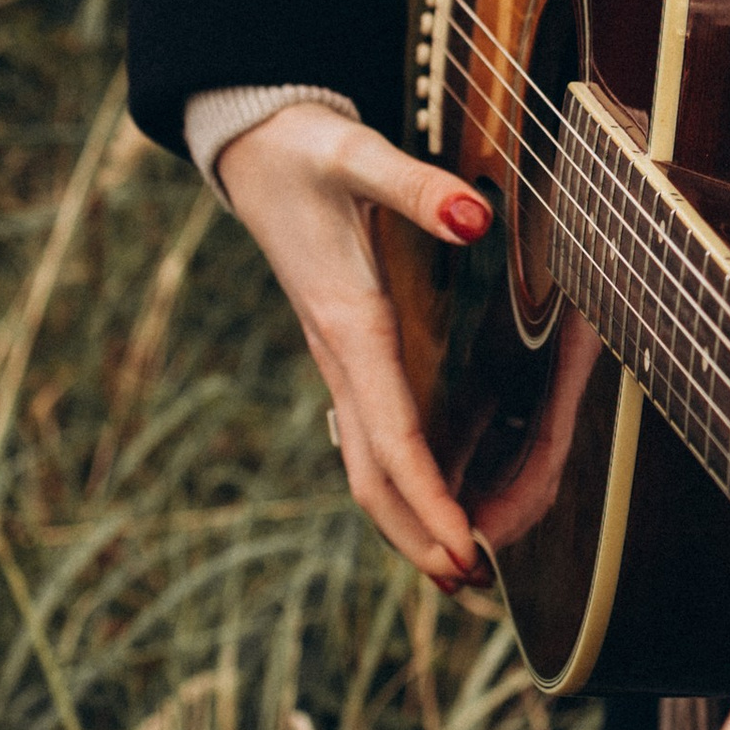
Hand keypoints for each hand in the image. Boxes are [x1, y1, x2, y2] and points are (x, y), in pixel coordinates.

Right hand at [216, 102, 489, 591]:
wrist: (253, 145)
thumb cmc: (307, 149)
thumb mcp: (357, 152)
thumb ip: (416, 184)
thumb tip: (476, 216)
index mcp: (348, 324)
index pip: (391, 435)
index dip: (427, 499)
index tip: (461, 549)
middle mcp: (338, 356)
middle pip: (370, 474)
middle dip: (415, 534)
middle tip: (469, 585)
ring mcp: (336, 359)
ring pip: (364, 463)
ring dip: (405, 519)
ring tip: (454, 568)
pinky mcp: (342, 349)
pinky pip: (368, 435)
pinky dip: (397, 480)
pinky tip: (426, 499)